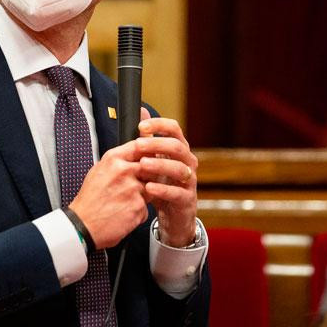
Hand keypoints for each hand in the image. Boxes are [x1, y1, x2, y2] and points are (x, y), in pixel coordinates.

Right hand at [68, 137, 148, 249]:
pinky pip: (146, 207)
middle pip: (151, 167)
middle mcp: (124, 171)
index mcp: (113, 159)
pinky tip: (123, 213)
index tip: (150, 159)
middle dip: (148, 177)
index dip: (148, 153)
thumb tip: (137, 152)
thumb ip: (119, 160)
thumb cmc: (89, 199)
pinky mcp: (138, 206)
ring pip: (152, 188)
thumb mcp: (99, 171)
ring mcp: (132, 188)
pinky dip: (137, 212)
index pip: (141, 146)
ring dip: (143, 196)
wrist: (82, 225)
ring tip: (124, 202)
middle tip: (133, 188)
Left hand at [134, 111, 198, 247]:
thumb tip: (141, 111)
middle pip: (177, 146)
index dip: (159, 125)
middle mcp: (188, 162)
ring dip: (160, 165)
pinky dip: (163, 190)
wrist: (172, 215)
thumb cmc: (161, 183)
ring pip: (179, 169)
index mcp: (179, 149)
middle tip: (137, 145)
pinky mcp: (187, 200)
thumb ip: (147, 138)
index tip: (141, 126)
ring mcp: (189, 181)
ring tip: (142, 165)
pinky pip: (177, 193)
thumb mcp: (153, 159)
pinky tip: (148, 188)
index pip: (174, 129)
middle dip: (157, 144)